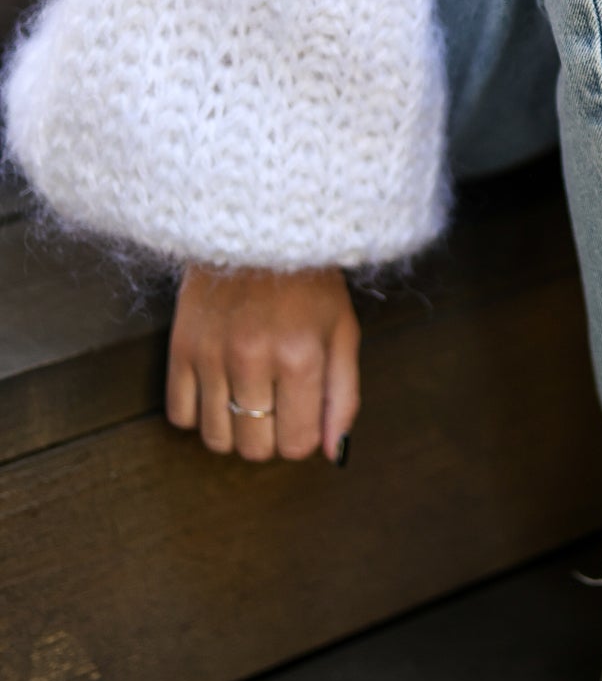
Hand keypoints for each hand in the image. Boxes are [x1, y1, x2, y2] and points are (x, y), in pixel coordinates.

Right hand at [167, 265, 360, 463]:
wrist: (259, 227)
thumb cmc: (310, 282)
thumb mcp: (343, 333)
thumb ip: (342, 396)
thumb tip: (333, 452)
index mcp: (300, 358)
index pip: (296, 444)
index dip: (302, 438)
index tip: (302, 415)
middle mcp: (252, 360)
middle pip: (254, 448)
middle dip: (270, 437)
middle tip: (276, 404)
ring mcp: (211, 354)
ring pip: (216, 439)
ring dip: (234, 430)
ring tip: (248, 397)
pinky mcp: (180, 346)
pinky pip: (179, 415)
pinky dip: (198, 414)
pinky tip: (218, 390)